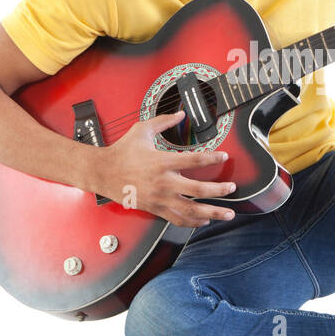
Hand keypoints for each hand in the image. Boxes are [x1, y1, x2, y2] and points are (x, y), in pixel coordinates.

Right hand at [90, 110, 237, 227]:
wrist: (102, 172)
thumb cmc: (122, 151)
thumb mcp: (142, 130)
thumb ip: (164, 121)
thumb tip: (181, 113)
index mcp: (161, 161)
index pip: (194, 160)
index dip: (213, 158)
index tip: (224, 156)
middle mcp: (163, 182)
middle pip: (198, 189)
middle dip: (219, 190)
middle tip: (232, 188)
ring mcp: (159, 198)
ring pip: (190, 210)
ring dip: (212, 212)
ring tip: (228, 213)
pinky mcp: (154, 208)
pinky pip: (177, 219)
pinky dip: (193, 222)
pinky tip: (205, 220)